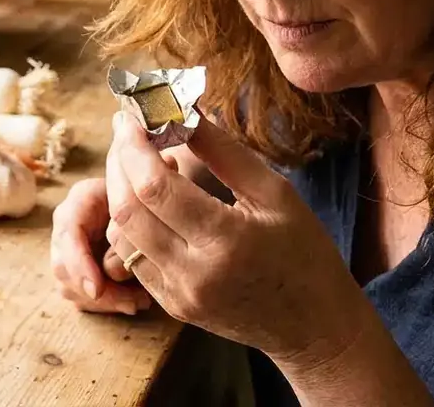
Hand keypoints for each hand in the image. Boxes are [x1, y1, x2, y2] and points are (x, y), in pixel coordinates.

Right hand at [50, 176, 152, 314]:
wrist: (143, 200)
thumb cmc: (144, 193)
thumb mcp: (145, 189)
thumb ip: (147, 195)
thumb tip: (161, 179)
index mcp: (82, 199)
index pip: (68, 231)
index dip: (78, 262)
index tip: (97, 289)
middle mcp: (68, 224)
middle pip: (63, 265)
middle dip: (93, 291)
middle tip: (130, 303)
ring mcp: (69, 248)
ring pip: (69, 285)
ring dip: (103, 301)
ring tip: (139, 302)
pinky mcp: (76, 269)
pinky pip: (79, 296)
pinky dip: (105, 304)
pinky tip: (135, 303)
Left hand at [104, 111, 365, 366]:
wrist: (315, 326)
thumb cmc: (304, 251)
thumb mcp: (274, 191)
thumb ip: (222, 150)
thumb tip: (180, 108)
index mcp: (226, 241)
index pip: (155, 187)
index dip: (133, 145)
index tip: (129, 115)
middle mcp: (193, 274)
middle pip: (127, 209)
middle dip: (118, 161)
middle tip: (127, 130)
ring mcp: (178, 295)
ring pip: (120, 233)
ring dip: (120, 190)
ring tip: (142, 162)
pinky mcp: (171, 305)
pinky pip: (132, 256)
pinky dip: (131, 220)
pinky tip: (151, 199)